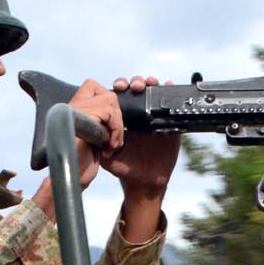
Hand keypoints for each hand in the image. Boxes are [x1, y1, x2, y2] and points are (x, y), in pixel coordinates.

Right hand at [67, 78, 124, 187]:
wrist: (72, 181)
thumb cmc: (82, 164)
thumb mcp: (94, 137)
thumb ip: (100, 120)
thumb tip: (116, 108)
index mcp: (74, 108)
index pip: (94, 87)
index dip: (111, 102)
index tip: (115, 126)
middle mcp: (71, 105)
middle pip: (107, 93)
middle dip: (117, 117)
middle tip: (113, 140)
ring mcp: (74, 109)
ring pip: (110, 100)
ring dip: (117, 126)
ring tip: (111, 145)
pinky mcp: (80, 118)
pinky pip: (108, 113)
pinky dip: (115, 131)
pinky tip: (108, 147)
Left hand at [102, 75, 180, 199]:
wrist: (144, 182)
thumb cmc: (124, 168)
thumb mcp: (107, 156)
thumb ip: (100, 145)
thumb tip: (93, 131)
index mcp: (124, 118)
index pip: (122, 95)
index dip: (121, 86)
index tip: (119, 87)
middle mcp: (139, 115)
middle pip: (138, 90)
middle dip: (136, 82)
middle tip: (135, 86)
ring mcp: (155, 119)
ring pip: (154, 95)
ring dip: (152, 84)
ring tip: (150, 83)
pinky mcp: (169, 126)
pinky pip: (171, 108)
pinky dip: (170, 93)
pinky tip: (168, 85)